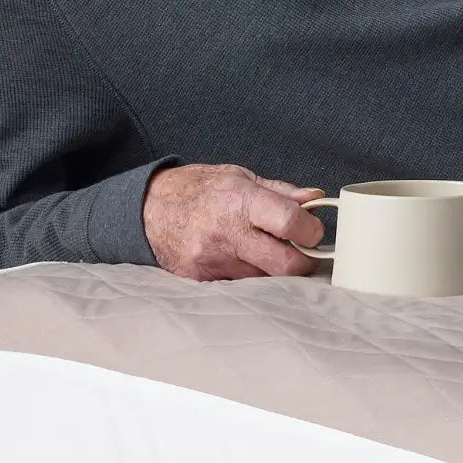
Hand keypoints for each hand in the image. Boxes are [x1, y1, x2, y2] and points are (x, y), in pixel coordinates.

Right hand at [143, 164, 327, 280]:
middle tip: (302, 254)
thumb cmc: (197, 189)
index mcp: (239, 200)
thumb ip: (279, 192)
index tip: (312, 231)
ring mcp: (212, 261)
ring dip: (274, 270)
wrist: (147, 209)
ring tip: (265, 252)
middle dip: (303, 263)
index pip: (290, 223)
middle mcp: (226, 233)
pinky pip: (241, 286)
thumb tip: (315, 199)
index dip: (312, 231)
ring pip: (265, 279)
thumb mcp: (238, 176)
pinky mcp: (202, 280)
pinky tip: (242, 261)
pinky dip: (249, 276)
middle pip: (284, 265)